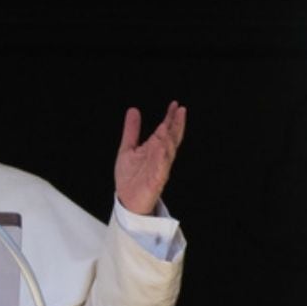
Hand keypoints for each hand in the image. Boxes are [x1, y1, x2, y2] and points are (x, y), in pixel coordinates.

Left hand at [115, 101, 186, 215]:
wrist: (126, 200)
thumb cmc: (129, 176)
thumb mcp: (128, 148)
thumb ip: (132, 130)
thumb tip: (134, 110)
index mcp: (153, 149)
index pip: (165, 131)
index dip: (171, 118)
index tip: (175, 105)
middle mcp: (159, 157)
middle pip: (170, 138)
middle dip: (175, 126)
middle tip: (180, 111)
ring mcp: (159, 169)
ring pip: (167, 152)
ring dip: (169, 139)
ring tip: (168, 126)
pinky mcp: (155, 181)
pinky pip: (161, 169)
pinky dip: (162, 159)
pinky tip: (162, 149)